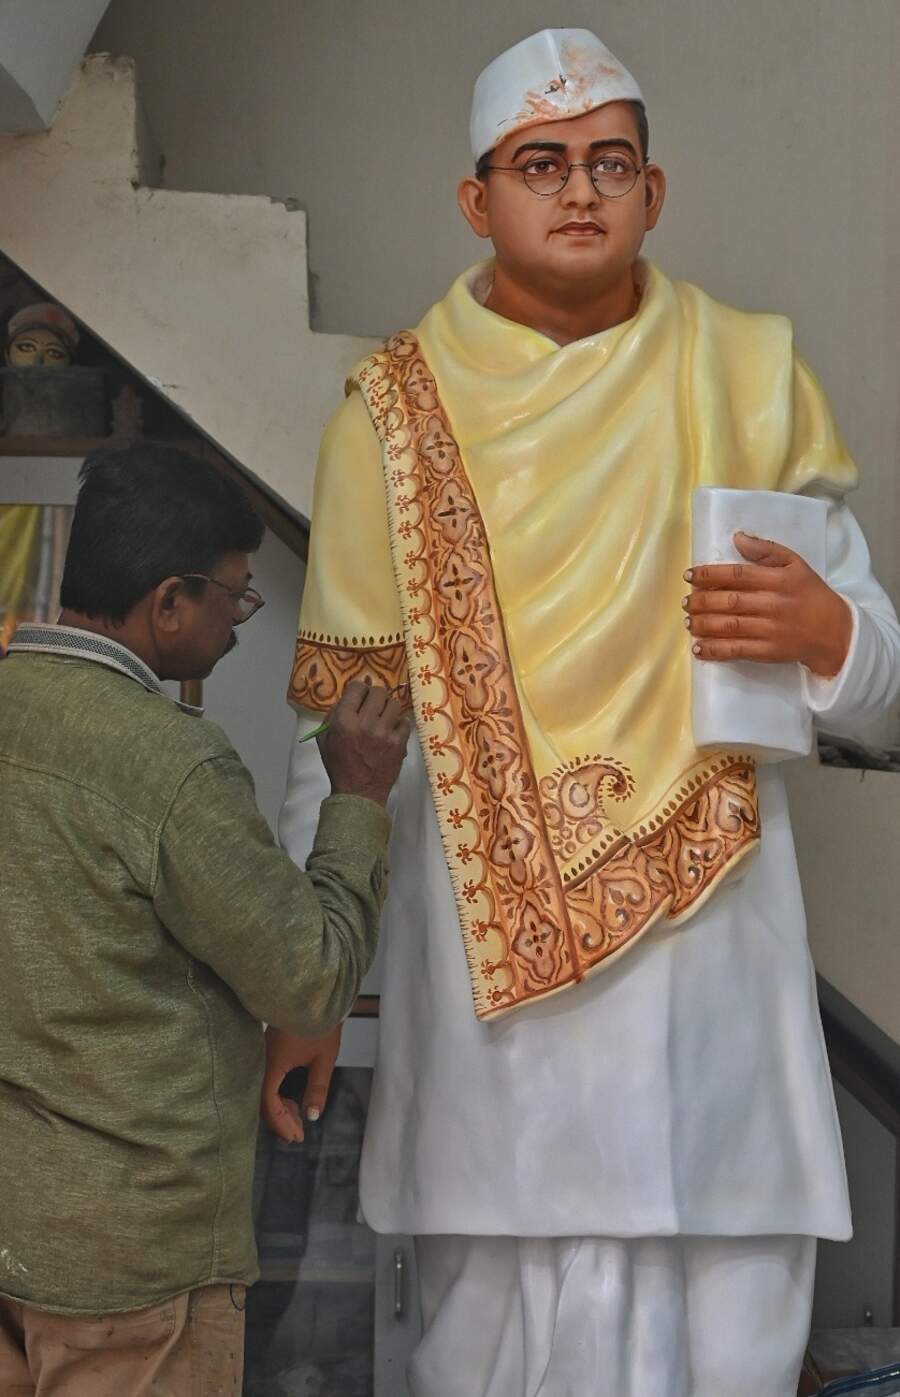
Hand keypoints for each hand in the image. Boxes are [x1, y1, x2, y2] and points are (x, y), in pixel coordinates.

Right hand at [260, 1024, 341, 1143]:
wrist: (316, 995)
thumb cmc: (321, 1024)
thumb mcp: (324, 1060)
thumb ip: (317, 1090)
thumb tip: (312, 1117)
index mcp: (273, 1063)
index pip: (269, 1104)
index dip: (282, 1124)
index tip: (297, 1137)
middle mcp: (262, 1060)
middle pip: (262, 1100)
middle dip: (279, 1120)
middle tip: (297, 1135)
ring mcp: (262, 1055)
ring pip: (263, 1091)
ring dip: (278, 1108)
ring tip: (298, 1119)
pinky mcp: (266, 1051)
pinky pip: (265, 1080)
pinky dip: (276, 1095)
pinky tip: (290, 1100)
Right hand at [318, 679, 409, 805]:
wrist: (359, 793)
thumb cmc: (339, 766)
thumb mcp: (325, 739)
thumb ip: (332, 715)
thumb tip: (348, 698)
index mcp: (343, 721)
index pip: (357, 687)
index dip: (359, 689)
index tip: (361, 695)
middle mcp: (365, 723)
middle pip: (378, 692)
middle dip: (375, 697)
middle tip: (373, 706)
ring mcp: (384, 733)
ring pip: (394, 704)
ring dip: (388, 709)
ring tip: (384, 718)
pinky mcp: (399, 743)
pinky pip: (405, 722)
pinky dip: (400, 724)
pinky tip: (392, 731)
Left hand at [684, 532, 851, 677]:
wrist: (836, 632)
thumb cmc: (811, 594)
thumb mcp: (796, 564)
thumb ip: (766, 550)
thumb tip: (737, 537)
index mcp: (777, 580)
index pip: (736, 575)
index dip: (708, 574)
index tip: (689, 575)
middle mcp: (772, 604)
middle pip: (728, 601)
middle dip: (700, 601)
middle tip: (685, 601)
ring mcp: (770, 630)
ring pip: (728, 626)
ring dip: (702, 624)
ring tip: (688, 621)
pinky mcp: (768, 652)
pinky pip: (736, 650)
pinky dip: (714, 650)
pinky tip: (698, 647)